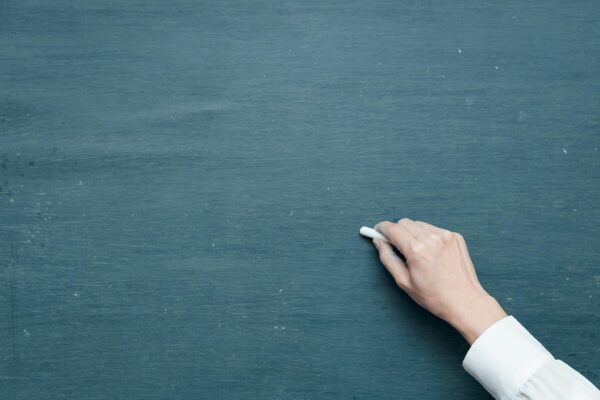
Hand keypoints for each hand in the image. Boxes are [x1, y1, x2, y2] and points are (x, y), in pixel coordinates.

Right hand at [372, 218, 506, 343]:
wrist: (465, 301)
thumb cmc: (434, 296)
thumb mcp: (404, 281)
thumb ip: (388, 258)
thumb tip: (379, 242)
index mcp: (416, 250)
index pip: (392, 228)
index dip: (382, 228)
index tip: (377, 231)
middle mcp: (431, 238)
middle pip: (405, 223)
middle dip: (396, 231)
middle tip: (395, 245)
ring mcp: (445, 235)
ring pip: (419, 224)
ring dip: (412, 233)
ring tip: (416, 252)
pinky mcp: (455, 237)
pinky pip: (434, 229)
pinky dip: (427, 236)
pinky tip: (430, 252)